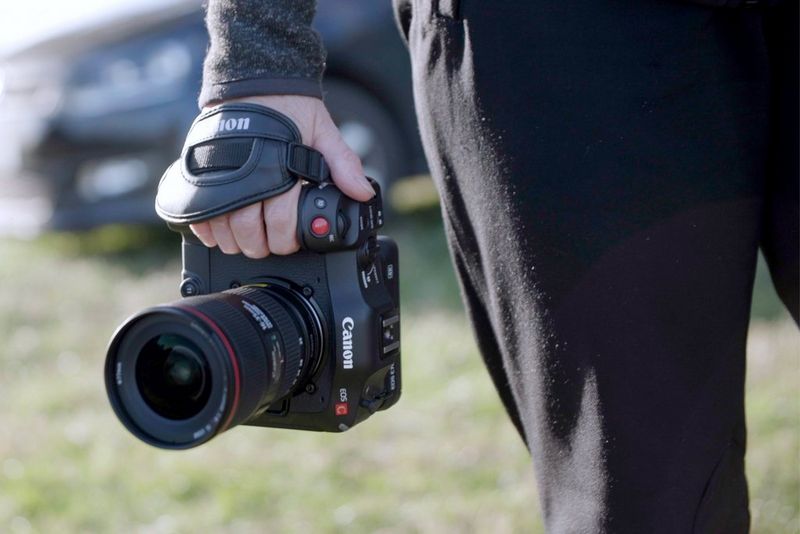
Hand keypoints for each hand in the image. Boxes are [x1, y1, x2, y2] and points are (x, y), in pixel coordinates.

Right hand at [188, 95, 374, 257]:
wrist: (254, 78)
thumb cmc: (290, 106)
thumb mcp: (324, 132)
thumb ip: (343, 164)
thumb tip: (363, 193)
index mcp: (280, 166)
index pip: (279, 220)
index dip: (285, 240)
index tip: (289, 243)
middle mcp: (247, 171)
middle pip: (247, 228)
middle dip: (258, 245)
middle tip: (266, 247)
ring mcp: (220, 171)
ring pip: (220, 222)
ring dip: (232, 240)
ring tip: (243, 243)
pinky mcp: (200, 168)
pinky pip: (196, 207)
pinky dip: (205, 226)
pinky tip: (217, 232)